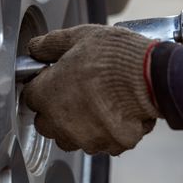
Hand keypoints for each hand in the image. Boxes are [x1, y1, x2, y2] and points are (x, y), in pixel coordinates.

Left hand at [24, 24, 158, 154]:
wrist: (152, 76)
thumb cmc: (114, 56)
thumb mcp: (79, 37)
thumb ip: (50, 44)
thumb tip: (35, 48)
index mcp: (47, 95)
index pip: (30, 96)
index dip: (43, 85)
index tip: (56, 78)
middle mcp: (61, 123)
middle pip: (47, 123)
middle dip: (57, 110)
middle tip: (77, 91)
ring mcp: (86, 138)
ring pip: (73, 137)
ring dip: (79, 125)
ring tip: (99, 103)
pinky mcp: (111, 146)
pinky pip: (103, 142)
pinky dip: (107, 131)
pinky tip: (118, 112)